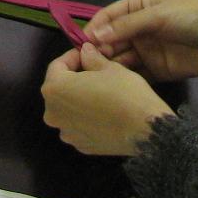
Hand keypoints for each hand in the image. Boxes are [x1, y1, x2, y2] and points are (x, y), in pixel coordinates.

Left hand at [42, 42, 174, 155]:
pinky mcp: (80, 146)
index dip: (73, 56)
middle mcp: (52, 113)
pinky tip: (104, 112)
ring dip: (80, 99)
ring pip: (69, 109)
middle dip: (75, 78)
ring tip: (100, 92)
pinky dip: (86, 117)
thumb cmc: (124, 93)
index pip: (57, 66)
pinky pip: (79, 126)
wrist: (145, 130)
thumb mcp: (109, 68)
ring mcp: (66, 133)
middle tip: (95, 71)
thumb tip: (85, 51)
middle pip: (60, 89)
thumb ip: (91, 58)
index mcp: (54, 89)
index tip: (87, 52)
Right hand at [82, 0, 197, 80]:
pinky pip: (135, 77)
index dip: (93, 30)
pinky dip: (124, 81)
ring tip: (95, 80)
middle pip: (110, 41)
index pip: (107, 18)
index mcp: (136, 8)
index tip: (80, 45)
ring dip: (108, 68)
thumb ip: (127, 27)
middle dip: (98, 52)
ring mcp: (146, 51)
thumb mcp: (158, 16)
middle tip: (86, 67)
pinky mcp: (156, 71)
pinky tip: (113, 89)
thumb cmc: (191, 17)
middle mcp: (137, 30)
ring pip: (120, 60)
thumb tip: (94, 35)